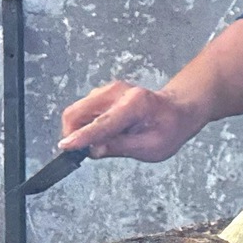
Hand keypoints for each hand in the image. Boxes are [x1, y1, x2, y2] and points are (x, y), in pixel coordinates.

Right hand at [58, 80, 210, 161]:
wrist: (176, 111)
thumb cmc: (169, 129)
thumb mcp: (153, 147)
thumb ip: (122, 147)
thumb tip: (93, 150)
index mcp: (135, 104)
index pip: (103, 123)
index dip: (83, 136)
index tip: (66, 146)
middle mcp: (117, 92)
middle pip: (77, 112)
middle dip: (73, 134)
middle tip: (85, 152)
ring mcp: (106, 91)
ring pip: (75, 112)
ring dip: (79, 131)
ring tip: (104, 142)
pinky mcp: (100, 94)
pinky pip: (81, 112)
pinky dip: (83, 126)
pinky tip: (104, 133)